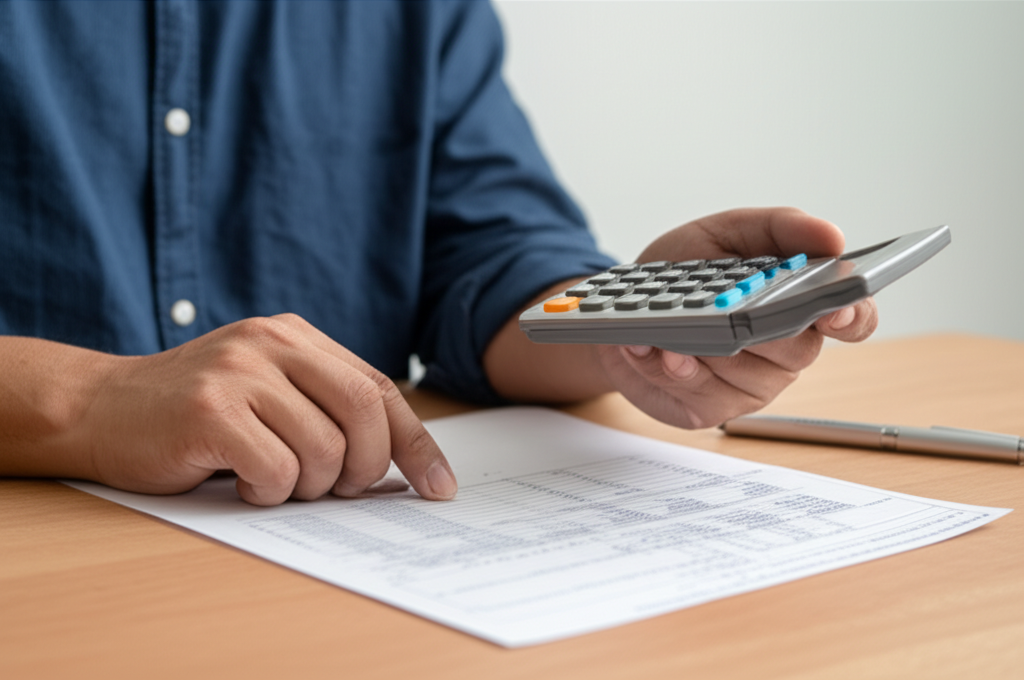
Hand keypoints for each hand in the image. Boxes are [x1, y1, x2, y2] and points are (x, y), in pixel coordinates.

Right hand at [76, 314, 456, 504]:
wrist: (101, 409)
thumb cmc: (197, 414)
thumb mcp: (270, 392)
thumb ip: (325, 408)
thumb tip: (399, 463)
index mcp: (296, 336)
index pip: (379, 388)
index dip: (416, 443)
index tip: (439, 486)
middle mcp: (272, 343)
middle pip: (364, 412)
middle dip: (367, 468)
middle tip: (340, 490)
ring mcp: (239, 371)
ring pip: (323, 447)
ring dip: (311, 486)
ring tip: (277, 483)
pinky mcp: (209, 409)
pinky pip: (276, 468)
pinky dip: (271, 492)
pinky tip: (245, 484)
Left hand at [596, 207, 877, 427]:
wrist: (624, 305)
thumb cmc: (686, 271)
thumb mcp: (729, 233)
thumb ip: (781, 229)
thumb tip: (831, 236)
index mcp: (801, 307)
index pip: (853, 319)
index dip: (853, 316)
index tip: (836, 309)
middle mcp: (784, 353)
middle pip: (793, 351)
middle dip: (757, 328)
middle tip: (729, 311)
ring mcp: (749, 388)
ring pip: (739, 375)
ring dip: (701, 347)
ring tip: (667, 330)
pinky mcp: (708, 409)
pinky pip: (696, 394)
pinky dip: (667, 368)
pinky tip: (648, 346)